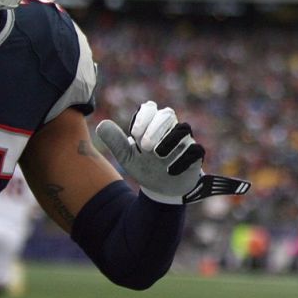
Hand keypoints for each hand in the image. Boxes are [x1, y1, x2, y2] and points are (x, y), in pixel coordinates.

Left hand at [96, 101, 250, 204]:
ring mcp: (185, 141)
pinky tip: (170, 170)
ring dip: (170, 140)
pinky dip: (183, 159)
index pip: (150, 108)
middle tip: (145, 147)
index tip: (134, 134)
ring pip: (184, 128)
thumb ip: (116, 141)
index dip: (143, 116)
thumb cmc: (145, 167)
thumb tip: (102, 124)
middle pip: (168, 114)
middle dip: (156, 128)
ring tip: (157, 155)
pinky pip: (195, 150)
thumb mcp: (127, 157)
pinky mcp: (195, 155)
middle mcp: (170, 128)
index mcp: (152, 124)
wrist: (161, 190)